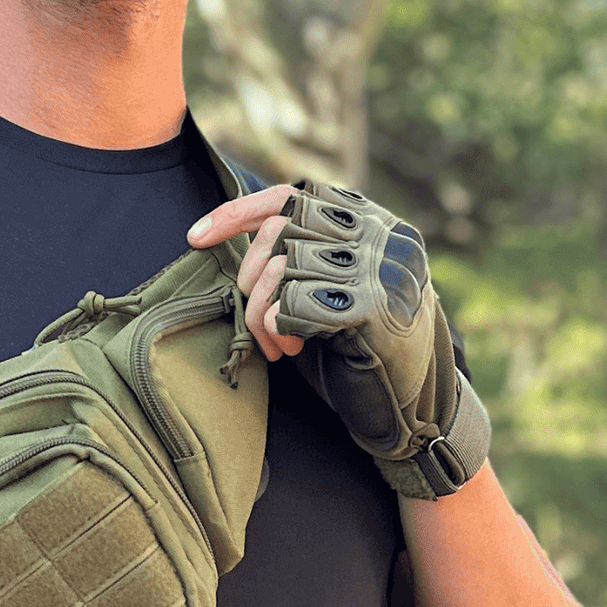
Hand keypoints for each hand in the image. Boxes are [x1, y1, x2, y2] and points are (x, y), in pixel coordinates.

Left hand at [190, 180, 489, 498]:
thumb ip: (303, 254)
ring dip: (261, 314)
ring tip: (278, 345)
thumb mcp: (334, 287)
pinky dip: (278, 327)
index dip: (236, 213)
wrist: (410, 408)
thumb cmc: (361, 349)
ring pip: (282, 267)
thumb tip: (235, 236)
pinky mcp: (373, 306)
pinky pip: (293, 304)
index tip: (195, 238)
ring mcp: (379, 267)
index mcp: (369, 220)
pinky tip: (293, 348)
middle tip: (257, 322)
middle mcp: (379, 233)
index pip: (291, 197)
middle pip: (279, 230)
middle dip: (249, 277)